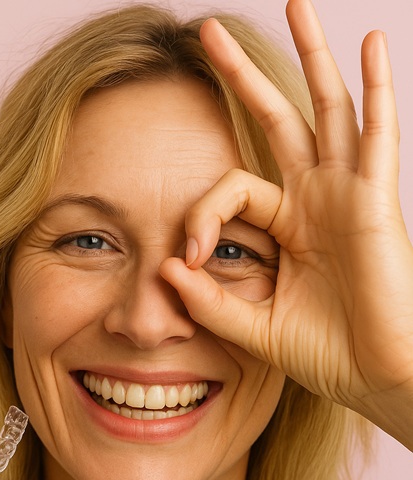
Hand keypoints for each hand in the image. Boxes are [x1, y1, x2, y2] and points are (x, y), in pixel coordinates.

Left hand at [160, 0, 412, 448]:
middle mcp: (316, 199)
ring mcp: (348, 194)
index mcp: (286, 226)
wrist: (373, 377)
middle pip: (278, 120)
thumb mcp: (253, 327)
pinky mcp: (377, 202)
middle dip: (245, 77)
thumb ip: (210, 300)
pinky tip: (369, 45)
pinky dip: (376, 91)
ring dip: (313, 58)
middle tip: (208, 32)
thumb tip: (166, 265)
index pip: (231, 189)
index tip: (187, 258)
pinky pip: (378, 137)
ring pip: (329, 110)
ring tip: (297, 5)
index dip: (202, 214)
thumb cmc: (324, 354)